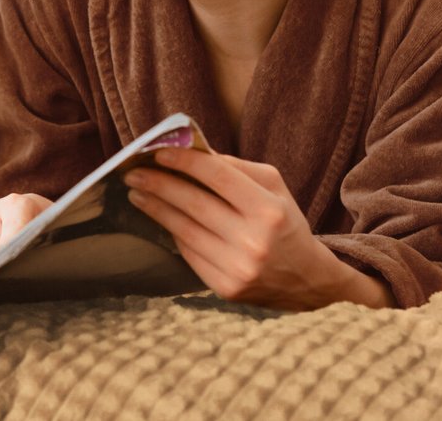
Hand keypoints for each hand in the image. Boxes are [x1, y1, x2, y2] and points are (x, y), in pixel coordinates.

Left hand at [123, 148, 392, 310]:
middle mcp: (254, 240)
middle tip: (133, 172)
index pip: (217, 176)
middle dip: (159, 184)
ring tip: (137, 193)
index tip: (157, 152)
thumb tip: (192, 153)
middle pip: (194, 204)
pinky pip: (189, 254)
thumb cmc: (285, 223)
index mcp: (268, 209)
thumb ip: (235, 168)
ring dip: (156, 209)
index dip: (184, 162)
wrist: (307, 280)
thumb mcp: (273, 188)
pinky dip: (172, 233)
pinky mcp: (226, 288)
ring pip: (185, 230)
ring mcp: (238, 268)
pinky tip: (160, 219)